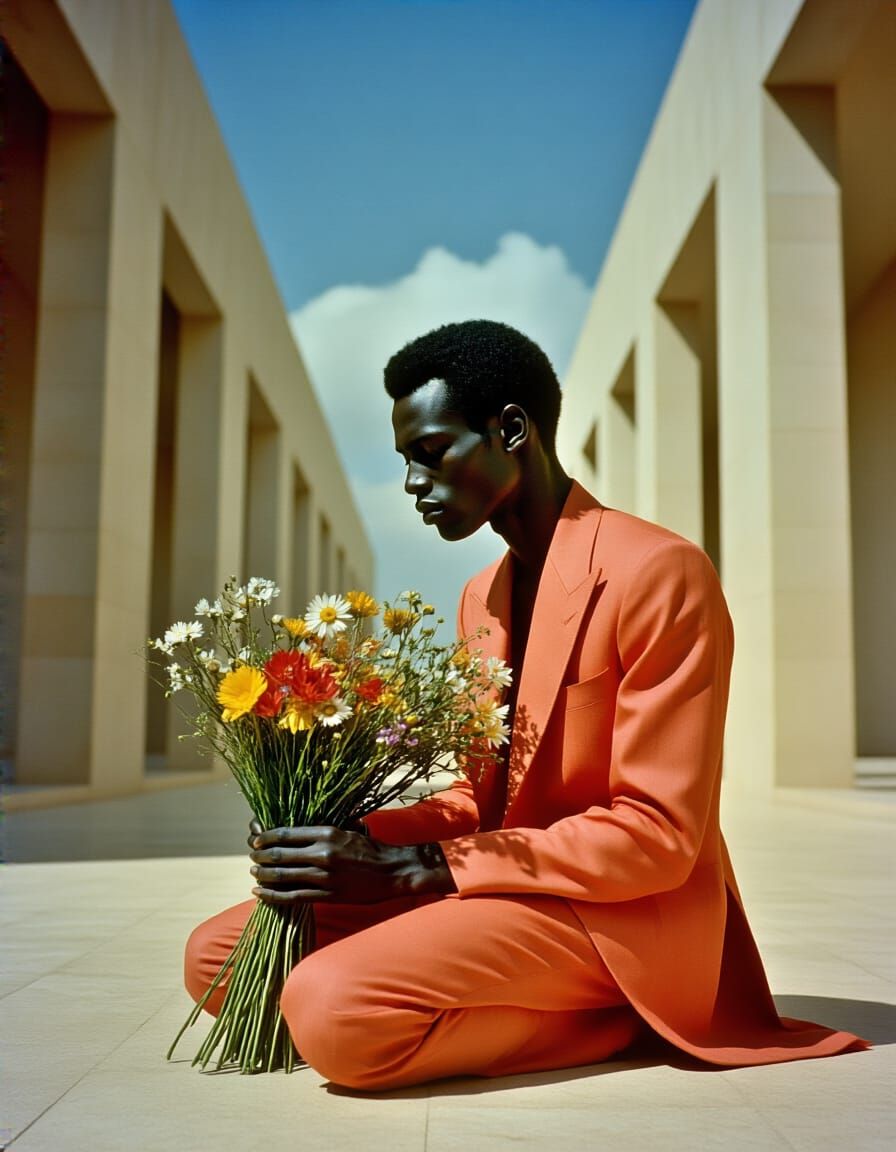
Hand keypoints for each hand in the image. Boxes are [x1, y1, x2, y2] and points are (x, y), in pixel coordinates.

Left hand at [247, 823, 455, 905]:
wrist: (394, 871)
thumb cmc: (371, 849)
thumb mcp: (347, 830)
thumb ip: (323, 832)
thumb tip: (298, 832)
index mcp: (327, 832)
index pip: (287, 833)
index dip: (266, 837)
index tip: (256, 841)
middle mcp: (323, 853)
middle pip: (280, 854)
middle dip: (261, 857)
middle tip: (252, 858)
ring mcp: (324, 876)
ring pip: (283, 876)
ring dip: (263, 876)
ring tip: (254, 875)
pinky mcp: (328, 895)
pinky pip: (294, 896)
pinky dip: (273, 895)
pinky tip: (261, 894)